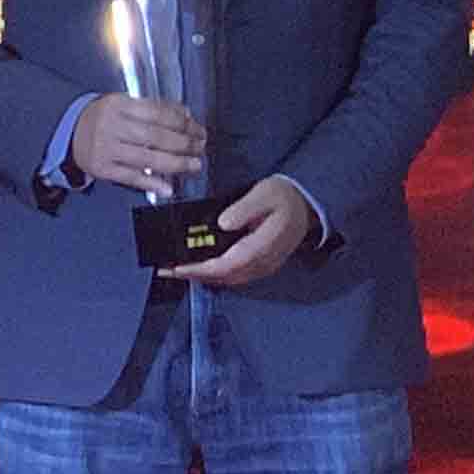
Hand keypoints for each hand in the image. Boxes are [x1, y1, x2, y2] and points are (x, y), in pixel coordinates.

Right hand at [70, 94, 208, 195]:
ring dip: (176, 164)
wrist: (69, 131)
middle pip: (156, 137)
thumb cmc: (103, 117)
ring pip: (148, 159)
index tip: (198, 130)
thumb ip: (153, 108)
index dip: (184, 123)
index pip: (159, 113)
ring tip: (194, 165)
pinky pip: (131, 178)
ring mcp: (106, 148)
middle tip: (200, 148)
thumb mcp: (124, 104)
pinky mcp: (102, 168)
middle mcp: (112, 125)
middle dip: (185, 144)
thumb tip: (186, 114)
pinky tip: (168, 188)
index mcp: (119, 105)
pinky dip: (152, 184)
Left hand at [165, 174, 317, 287]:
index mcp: (262, 245)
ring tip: (178, 270)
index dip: (200, 269)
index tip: (176, 268)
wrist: (307, 206)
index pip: (226, 265)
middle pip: (224, 277)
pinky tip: (201, 268)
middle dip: (194, 275)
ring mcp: (264, 267)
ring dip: (203, 277)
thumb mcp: (264, 194)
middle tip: (166, 271)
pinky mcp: (263, 266)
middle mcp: (263, 262)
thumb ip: (244, 208)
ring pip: (230, 280)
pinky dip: (216, 275)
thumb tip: (223, 223)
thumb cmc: (283, 197)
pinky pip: (237, 276)